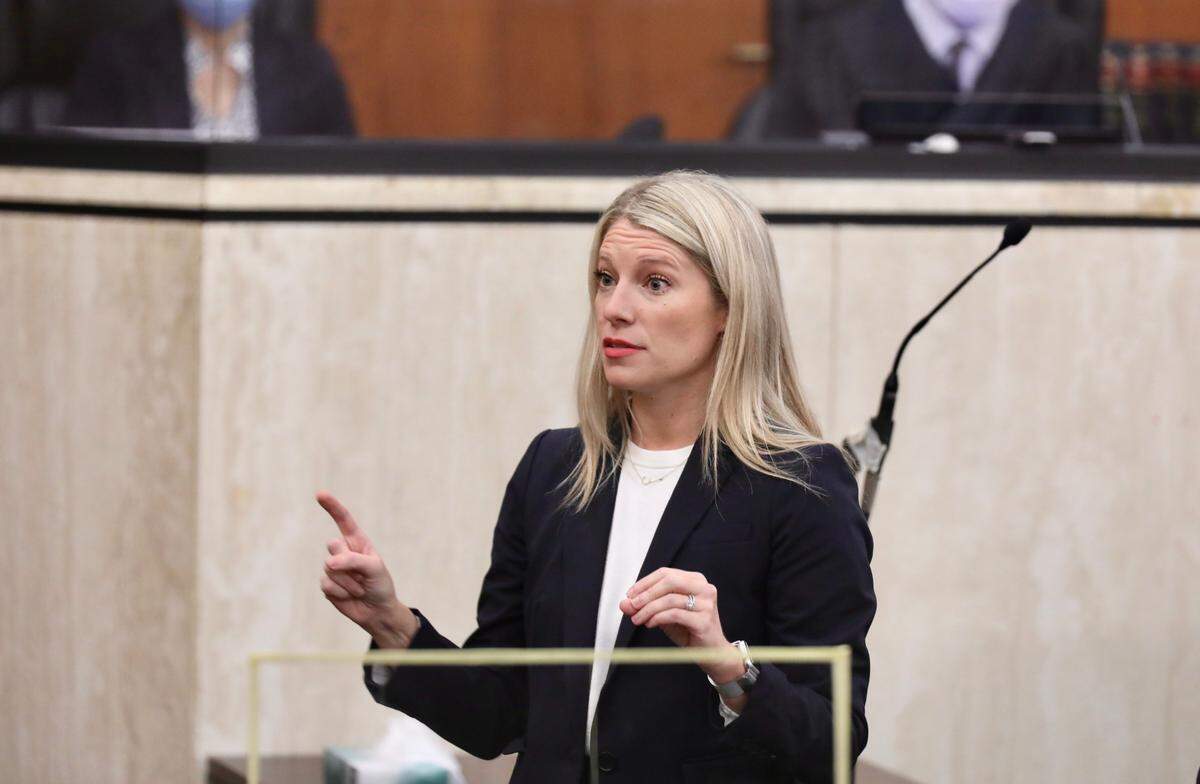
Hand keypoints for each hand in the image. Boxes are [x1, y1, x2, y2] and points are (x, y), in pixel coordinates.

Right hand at [316, 490, 419, 648]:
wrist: (377, 611)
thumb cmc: (380, 585)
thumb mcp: (374, 568)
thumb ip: (353, 560)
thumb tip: (329, 563)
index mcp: (357, 542)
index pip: (343, 520)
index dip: (332, 506)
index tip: (320, 494)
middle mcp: (343, 552)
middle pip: (333, 545)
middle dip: (347, 562)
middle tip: (362, 576)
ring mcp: (333, 568)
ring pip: (330, 568)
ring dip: (348, 582)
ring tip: (359, 588)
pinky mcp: (327, 585)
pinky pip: (326, 585)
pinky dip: (341, 593)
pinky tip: (349, 596)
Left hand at [619, 567, 743, 683]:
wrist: (710, 652)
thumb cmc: (687, 629)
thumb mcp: (662, 614)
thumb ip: (644, 606)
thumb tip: (624, 603)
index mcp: (695, 580)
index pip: (666, 573)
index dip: (645, 582)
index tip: (630, 595)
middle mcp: (704, 588)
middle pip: (669, 581)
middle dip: (646, 593)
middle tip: (632, 605)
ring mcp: (707, 603)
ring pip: (670, 599)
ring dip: (649, 609)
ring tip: (638, 619)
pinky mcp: (704, 620)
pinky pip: (675, 614)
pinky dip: (658, 618)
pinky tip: (650, 624)